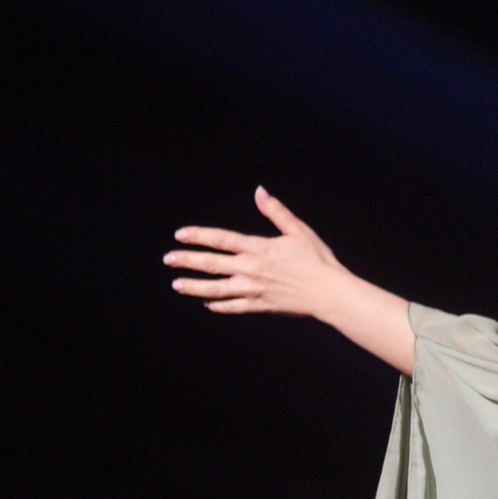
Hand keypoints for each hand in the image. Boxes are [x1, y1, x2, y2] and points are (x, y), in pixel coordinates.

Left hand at [167, 186, 413, 373]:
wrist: (329, 292)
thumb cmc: (317, 259)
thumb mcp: (298, 230)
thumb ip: (275, 211)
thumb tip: (260, 191)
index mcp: (258, 248)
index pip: (221, 239)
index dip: (198, 236)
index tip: (180, 235)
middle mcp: (251, 269)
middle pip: (212, 264)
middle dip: (187, 261)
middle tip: (168, 259)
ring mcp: (253, 289)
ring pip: (216, 289)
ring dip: (194, 287)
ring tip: (176, 285)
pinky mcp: (260, 305)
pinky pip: (233, 307)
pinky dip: (218, 305)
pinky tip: (207, 303)